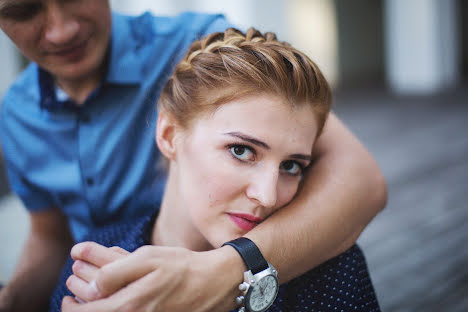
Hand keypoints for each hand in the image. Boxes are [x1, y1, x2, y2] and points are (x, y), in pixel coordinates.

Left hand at [64, 242, 244, 311]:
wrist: (212, 281)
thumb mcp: (147, 258)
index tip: (68, 295)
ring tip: (96, 293)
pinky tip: (122, 295)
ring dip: (99, 306)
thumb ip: (115, 271)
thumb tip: (91, 286)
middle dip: (81, 307)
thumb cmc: (180, 267)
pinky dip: (118, 306)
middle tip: (76, 293)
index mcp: (127, 307)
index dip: (70, 306)